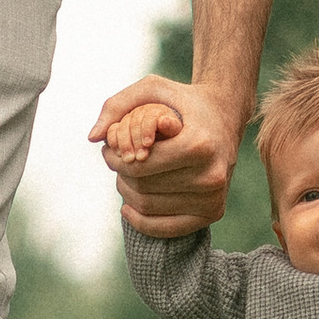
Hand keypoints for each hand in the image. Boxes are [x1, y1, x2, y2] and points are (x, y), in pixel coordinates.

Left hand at [89, 73, 243, 232]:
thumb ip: (117, 105)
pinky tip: (128, 206)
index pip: (139, 165)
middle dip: (120, 173)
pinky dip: (140, 221)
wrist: (224, 116)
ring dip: (127, 193)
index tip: (110, 149)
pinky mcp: (213, 213)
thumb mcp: (152, 88)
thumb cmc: (182, 101)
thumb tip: (93, 138)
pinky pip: (165, 229)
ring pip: (148, 207)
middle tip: (116, 160)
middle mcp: (210, 175)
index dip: (115, 158)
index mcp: (199, 145)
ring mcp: (214, 197)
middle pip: (142, 186)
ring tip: (128, 175)